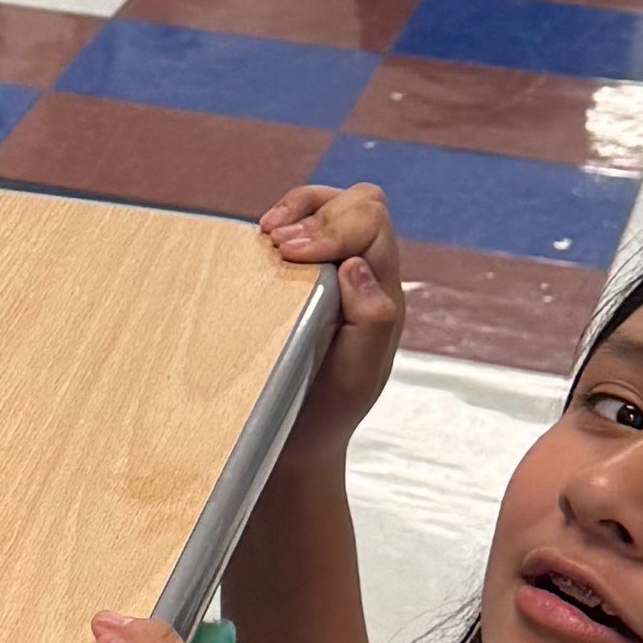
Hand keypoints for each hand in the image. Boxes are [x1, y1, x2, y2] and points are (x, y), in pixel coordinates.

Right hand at [253, 177, 404, 454]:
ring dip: (298, 210)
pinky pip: (300, 225)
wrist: (295, 440)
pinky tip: (261, 242)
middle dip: (313, 215)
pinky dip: (281, 221)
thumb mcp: (358, 375)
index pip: (372, 222)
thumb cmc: (326, 411)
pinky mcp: (299, 278)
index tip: (290, 254)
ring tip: (267, 236)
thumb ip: (371, 321)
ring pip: (331, 205)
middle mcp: (364, 275)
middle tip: (275, 248)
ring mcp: (332, 273)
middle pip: (358, 202)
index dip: (332, 227)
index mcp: (381, 294)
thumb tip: (358, 264)